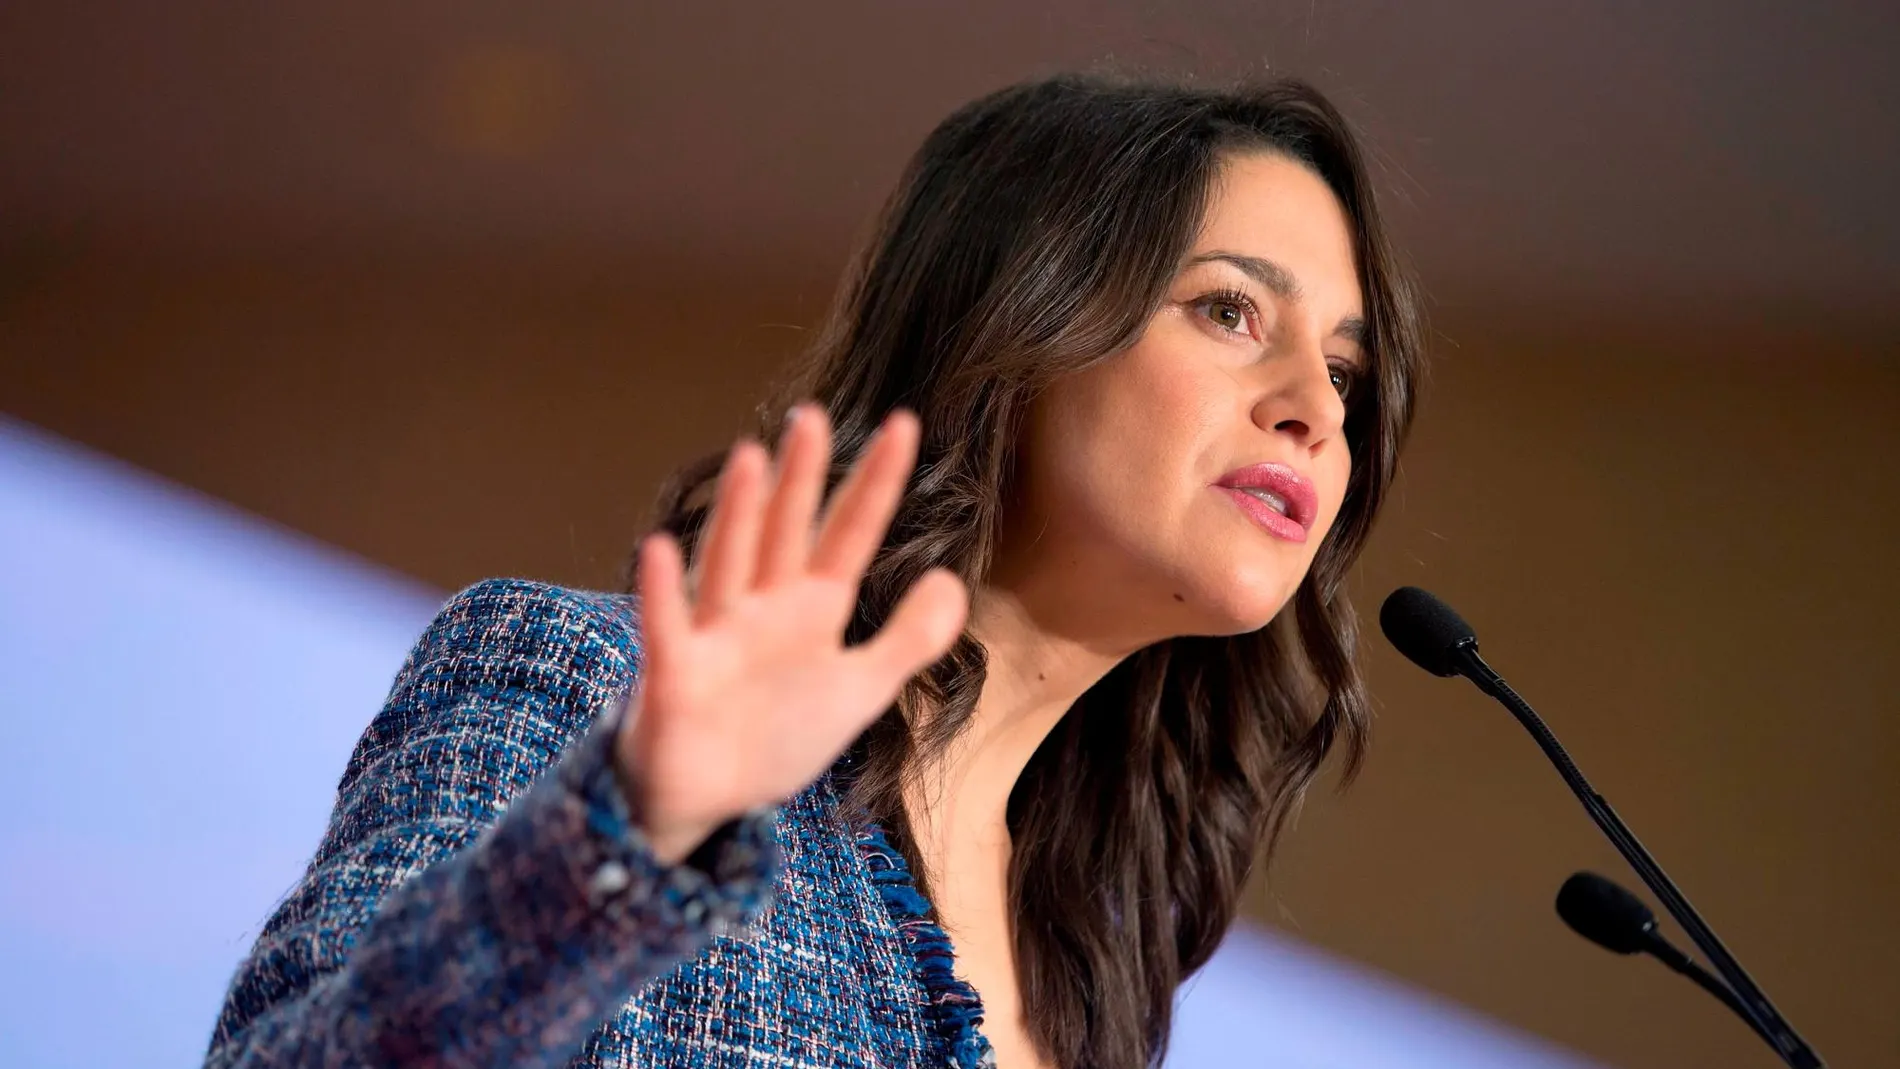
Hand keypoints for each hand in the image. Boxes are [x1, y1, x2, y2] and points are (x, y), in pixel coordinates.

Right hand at [617, 406, 967, 863]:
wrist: (709, 800)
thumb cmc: (777, 735)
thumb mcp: (860, 690)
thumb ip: (909, 639)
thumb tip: (952, 580)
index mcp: (813, 608)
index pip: (851, 533)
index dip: (876, 483)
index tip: (903, 424)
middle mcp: (764, 606)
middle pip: (787, 531)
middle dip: (801, 478)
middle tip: (813, 417)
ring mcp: (717, 635)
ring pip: (730, 562)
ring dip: (740, 514)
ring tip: (751, 456)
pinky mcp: (676, 673)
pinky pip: (668, 628)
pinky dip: (662, 592)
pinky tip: (660, 549)